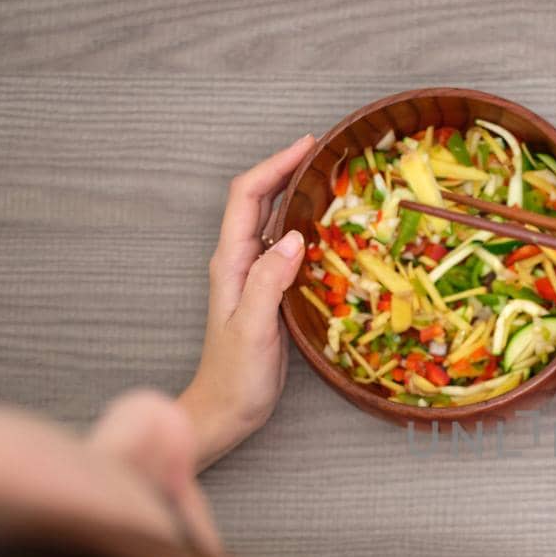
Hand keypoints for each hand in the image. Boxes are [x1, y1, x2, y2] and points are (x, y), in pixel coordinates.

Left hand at [179, 134, 315, 469]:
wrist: (225, 411)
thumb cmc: (235, 376)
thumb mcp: (254, 329)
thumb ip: (269, 281)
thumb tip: (292, 236)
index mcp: (231, 263)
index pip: (247, 197)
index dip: (274, 165)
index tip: (308, 145)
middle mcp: (238, 262)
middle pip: (257, 200)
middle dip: (287, 169)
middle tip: (327, 154)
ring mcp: (252, 275)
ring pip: (271, 220)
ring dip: (295, 194)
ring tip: (330, 179)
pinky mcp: (267, 291)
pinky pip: (284, 246)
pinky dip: (304, 226)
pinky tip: (327, 229)